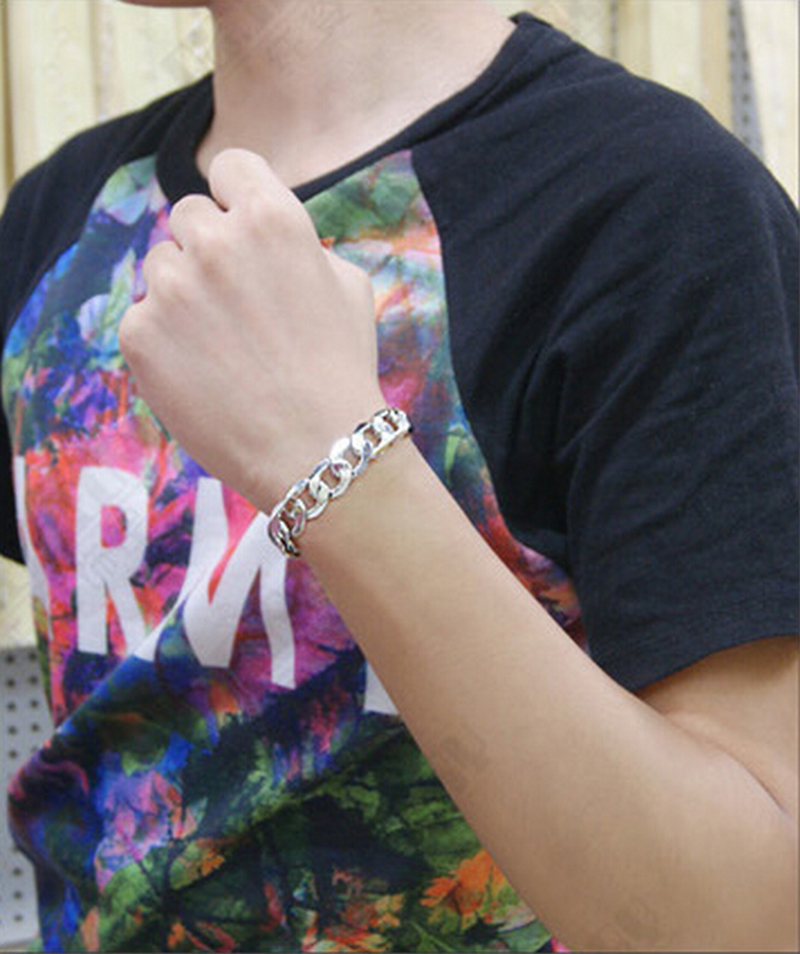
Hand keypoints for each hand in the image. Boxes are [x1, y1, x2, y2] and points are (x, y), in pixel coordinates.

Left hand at [119, 148, 384, 510]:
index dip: (236, 195)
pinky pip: (143, 318)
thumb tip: (264, 239)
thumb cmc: (341, 370)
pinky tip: (203, 374)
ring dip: (183, 293)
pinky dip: (166, 341)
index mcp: (272, 218)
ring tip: (222, 346)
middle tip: (235, 303)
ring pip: (160, 266)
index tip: (239, 224)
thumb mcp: (348, 287)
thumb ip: (301, 244)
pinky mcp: (140, 334)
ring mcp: (172, 288)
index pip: (230, 166)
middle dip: (209, 249)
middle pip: (188, 216)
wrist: (319, 449)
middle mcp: (215, 242)